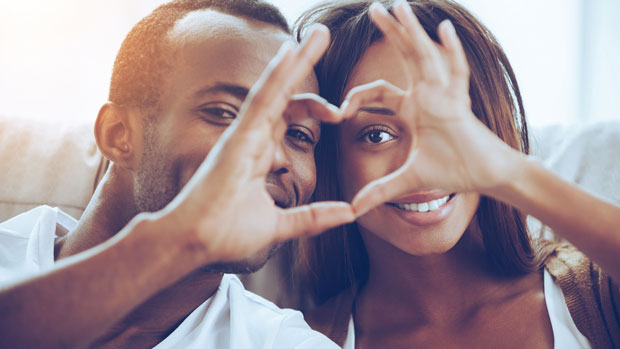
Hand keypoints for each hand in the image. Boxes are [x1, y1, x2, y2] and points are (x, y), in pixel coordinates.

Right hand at [157, 25, 353, 262]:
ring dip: (296, 60)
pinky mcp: (237, 138)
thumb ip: (313, 218)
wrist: (195, 244)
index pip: (288, 116)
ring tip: (318, 35)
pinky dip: (276, 76)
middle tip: (323, 37)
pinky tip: (291, 51)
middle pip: (284, 94)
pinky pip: (260, 101)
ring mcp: (244, 135)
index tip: (340, 114)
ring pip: (274, 89)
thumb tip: (349, 213)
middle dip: (304, 66)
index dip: (314, 107)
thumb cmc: (226, 234)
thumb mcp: (280, 225)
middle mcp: (252, 138)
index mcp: (260, 153)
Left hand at [343, 0, 520, 215]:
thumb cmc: (453, 171)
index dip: (357, 96)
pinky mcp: (461, 104)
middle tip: (374, 7)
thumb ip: (380, 191)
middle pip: (405, 57)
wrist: (486, 176)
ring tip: (399, 6)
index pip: (379, 92)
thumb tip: (353, 210)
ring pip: (426, 57)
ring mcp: (445, 95)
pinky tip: (443, 29)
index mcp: (412, 108)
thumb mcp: (408, 180)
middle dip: (391, 32)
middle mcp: (427, 95)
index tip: (339, 110)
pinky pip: (456, 74)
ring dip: (413, 31)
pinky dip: (451, 52)